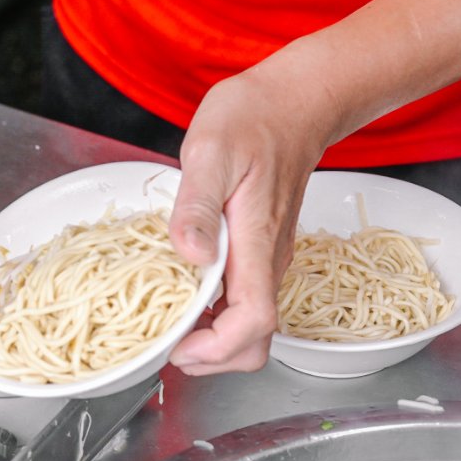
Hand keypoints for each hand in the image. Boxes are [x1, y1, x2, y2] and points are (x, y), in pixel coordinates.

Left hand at [167, 64, 333, 374]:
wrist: (295, 101)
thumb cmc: (254, 118)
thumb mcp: (210, 152)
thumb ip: (197, 206)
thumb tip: (191, 256)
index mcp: (258, 243)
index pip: (255, 322)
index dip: (217, 349)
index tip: (178, 348)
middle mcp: (269, 260)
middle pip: (255, 341)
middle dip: (212, 359)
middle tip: (165, 345)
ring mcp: (267, 258)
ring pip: (250, 326)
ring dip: (210, 340)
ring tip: (167, 326)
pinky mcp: (260, 251)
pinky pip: (243, 301)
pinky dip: (213, 315)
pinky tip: (182, 295)